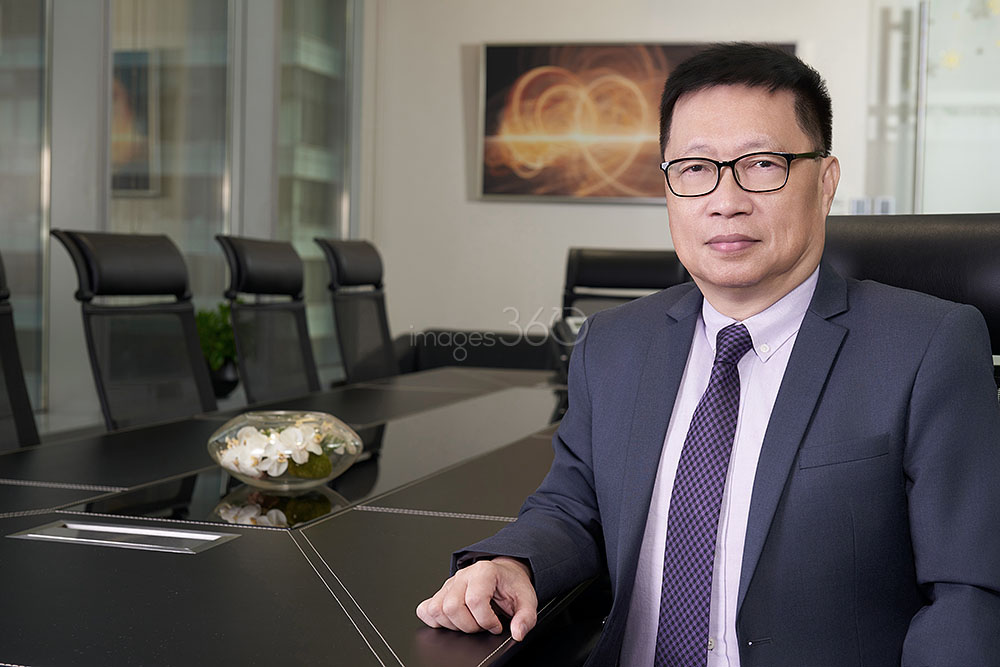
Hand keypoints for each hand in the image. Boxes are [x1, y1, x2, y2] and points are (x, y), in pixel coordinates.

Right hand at [416, 556, 537, 640]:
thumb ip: (526, 617)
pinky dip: (435, 620)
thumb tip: (518, 632)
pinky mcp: (441, 593)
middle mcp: (464, 575)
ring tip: (471, 622)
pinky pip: (426, 609)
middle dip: (470, 625)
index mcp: (484, 572)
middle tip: (483, 624)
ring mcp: (450, 584)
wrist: (504, 575)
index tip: (496, 625)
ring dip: (454, 625)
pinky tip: (453, 621)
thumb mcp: (527, 600)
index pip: (475, 600)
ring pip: (437, 610)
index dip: (487, 620)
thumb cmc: (512, 586)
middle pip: (452, 607)